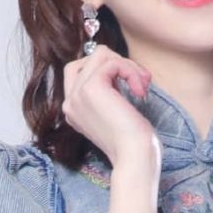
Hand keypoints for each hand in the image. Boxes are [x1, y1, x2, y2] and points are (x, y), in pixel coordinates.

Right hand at [61, 43, 160, 169]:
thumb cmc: (132, 141)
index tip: (128, 86)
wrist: (134, 157)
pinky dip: (131, 70)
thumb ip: (107, 91)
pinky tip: (140, 90)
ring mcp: (77, 94)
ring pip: (101, 55)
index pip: (80, 70)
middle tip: (139, 81)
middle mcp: (70, 102)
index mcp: (73, 109)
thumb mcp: (113, 112)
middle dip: (117, 62)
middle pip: (89, 58)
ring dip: (128, 65)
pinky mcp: (91, 88)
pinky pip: (113, 62)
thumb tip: (117, 65)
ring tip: (142, 86)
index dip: (107, 69)